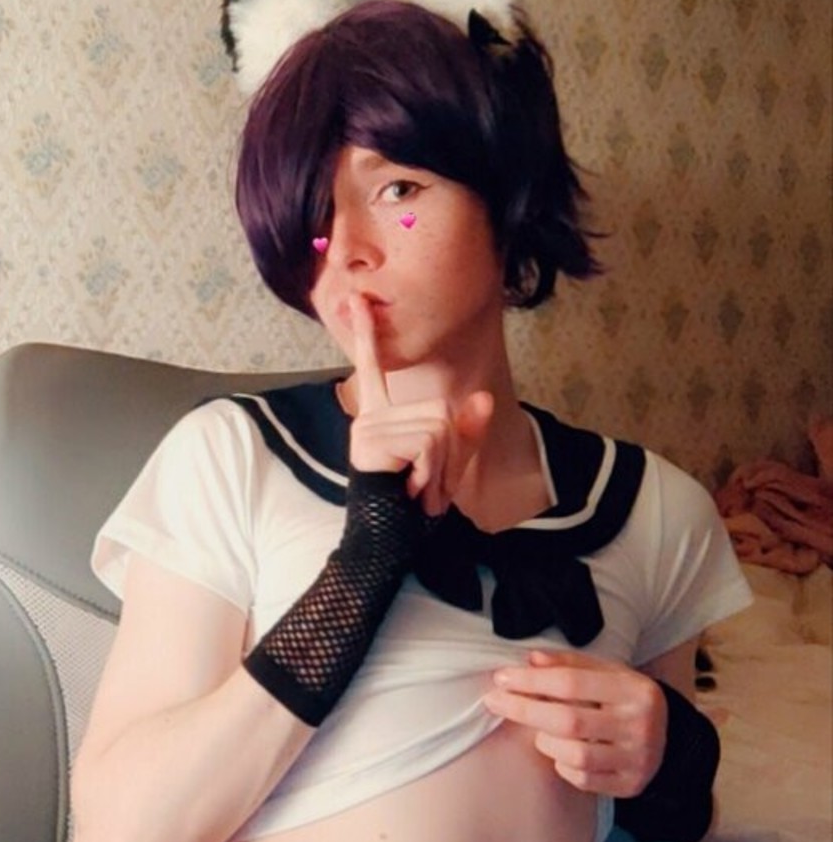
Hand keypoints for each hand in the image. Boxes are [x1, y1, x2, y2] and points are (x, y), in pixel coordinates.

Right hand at [347, 294, 492, 515]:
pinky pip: (429, 441)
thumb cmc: (412, 506)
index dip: (367, 333)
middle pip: (440, 410)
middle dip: (449, 452)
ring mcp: (367, 427)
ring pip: (439, 426)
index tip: (357, 300)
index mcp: (380, 416)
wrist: (388, 541)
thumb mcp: (447, 465)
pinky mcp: (371, 440)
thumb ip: (466, 432)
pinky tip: (411, 487)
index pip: (373, 367)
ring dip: (441, 466)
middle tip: (425, 482)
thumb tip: (483, 399)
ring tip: (417, 487)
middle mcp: (369, 416)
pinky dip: (433, 470)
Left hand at [481, 649, 668, 797]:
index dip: (531, 681)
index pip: (572, 683)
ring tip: (541, 730)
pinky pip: (582, 779)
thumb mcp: (607, 673)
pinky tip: (562, 753)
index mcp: (634, 690)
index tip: (501, 679)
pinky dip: (563, 765)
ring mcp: (637, 758)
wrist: (670, 738)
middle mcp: (640, 725)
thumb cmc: (625, 699)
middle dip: (524, 710)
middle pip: (568, 720)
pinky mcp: (631, 784)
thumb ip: (570, 665)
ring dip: (546, 741)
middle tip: (494, 702)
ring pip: (573, 754)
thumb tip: (531, 660)